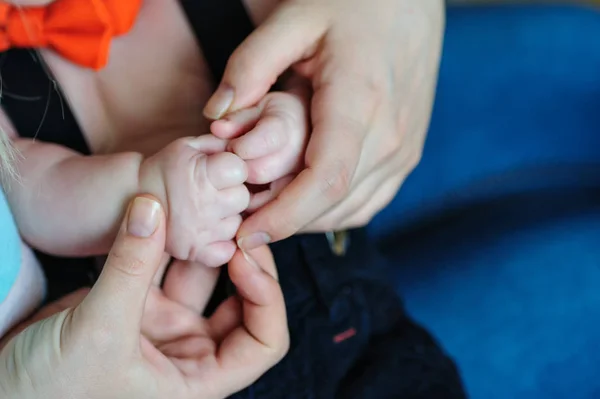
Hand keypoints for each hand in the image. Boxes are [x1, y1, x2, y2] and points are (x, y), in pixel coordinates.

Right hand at [0, 196, 287, 398]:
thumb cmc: (51, 390)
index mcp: (199, 379)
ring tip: (206, 205)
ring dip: (204, 242)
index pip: (264, 342)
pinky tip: (167, 210)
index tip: (243, 257)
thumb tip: (152, 206)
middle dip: (243, 261)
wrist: (3, 387)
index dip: (267, 298)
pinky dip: (165, 240)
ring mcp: (164, 327)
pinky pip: (162, 266)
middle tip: (236, 221)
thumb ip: (129, 267)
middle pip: (242, 302)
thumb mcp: (99, 332)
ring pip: (201, 276)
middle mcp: (189, 353)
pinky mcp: (136, 306)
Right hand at [139, 135, 249, 266]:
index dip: (234, 167)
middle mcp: (203, 205)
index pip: (241, 170)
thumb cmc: (167, 169)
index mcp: (202, 175)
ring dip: (227, 217)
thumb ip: (221, 143)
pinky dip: (221, 243)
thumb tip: (246, 148)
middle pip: (243, 198)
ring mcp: (200, 232)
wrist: (132, 197)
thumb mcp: (189, 146)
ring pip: (237, 223)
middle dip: (232, 192)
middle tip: (213, 191)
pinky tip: (209, 230)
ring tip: (207, 208)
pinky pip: (227, 250)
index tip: (221, 170)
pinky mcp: (196, 252)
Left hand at [205, 0, 444, 248]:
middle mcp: (389, 135)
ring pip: (352, 209)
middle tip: (242, 219)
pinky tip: (306, 199)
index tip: (245, 234)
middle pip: (334, 203)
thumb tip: (215, 118)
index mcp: (358, 102)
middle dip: (285, 222)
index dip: (283, 217)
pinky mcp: (407, 152)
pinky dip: (335, 211)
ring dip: (308, 219)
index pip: (324, 181)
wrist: (412, 0)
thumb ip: (249, 66)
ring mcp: (404, 148)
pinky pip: (371, 200)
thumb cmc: (352, 4)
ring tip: (268, 209)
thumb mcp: (293, 19)